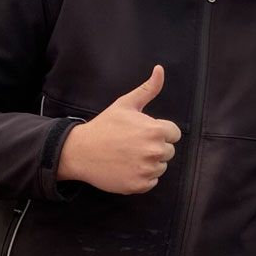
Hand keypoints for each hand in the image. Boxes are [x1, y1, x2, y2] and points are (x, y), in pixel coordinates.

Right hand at [57, 65, 181, 194]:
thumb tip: (160, 69)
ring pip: (161, 167)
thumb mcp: (126, 104)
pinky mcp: (139, 185)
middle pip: (169, 151)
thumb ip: (148, 89)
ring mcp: (147, 170)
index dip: (160, 132)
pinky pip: (151, 182)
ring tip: (129, 156)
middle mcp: (154, 151)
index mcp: (155, 130)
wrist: (80, 151)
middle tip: (133, 145)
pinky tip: (126, 168)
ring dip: (149, 163)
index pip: (174, 134)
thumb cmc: (104, 126)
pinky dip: (141, 177)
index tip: (143, 133)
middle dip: (155, 147)